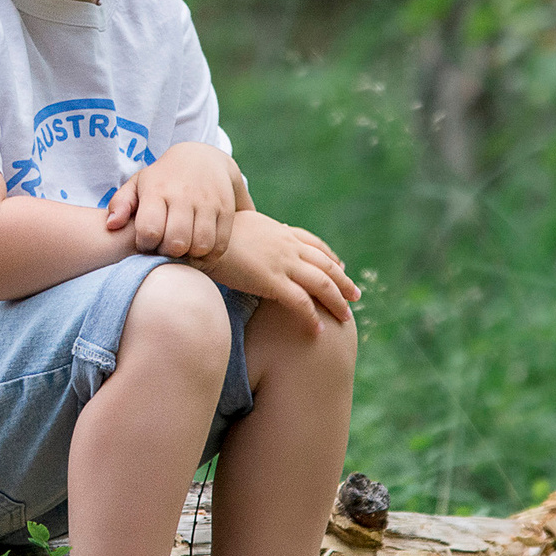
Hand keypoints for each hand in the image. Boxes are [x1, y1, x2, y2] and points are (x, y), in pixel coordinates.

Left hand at [105, 141, 241, 260]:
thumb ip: (120, 203)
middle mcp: (184, 195)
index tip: (146, 243)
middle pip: (176, 242)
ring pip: (200, 245)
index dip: (145, 245)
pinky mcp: (226, 209)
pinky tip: (198, 250)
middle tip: (165, 249)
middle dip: (167, 253)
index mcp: (158, 189)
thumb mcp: (138, 183)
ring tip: (182, 251)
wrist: (203, 157)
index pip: (150, 230)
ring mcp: (208, 202)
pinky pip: (220, 244)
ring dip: (190, 256)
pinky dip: (209, 255)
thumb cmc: (163, 178)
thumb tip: (111, 226)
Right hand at [196, 211, 358, 330]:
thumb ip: (246, 233)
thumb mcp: (233, 224)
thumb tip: (242, 237)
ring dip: (337, 301)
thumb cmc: (208, 234)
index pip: (313, 243)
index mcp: (278, 231)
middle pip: (325, 263)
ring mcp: (282, 262)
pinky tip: (319, 331)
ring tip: (346, 317)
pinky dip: (312, 317)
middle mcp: (287, 245)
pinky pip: (301, 302)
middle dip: (343, 281)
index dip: (330, 256)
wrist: (199, 237)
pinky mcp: (272, 281)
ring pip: (321, 283)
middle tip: (355, 295)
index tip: (340, 266)